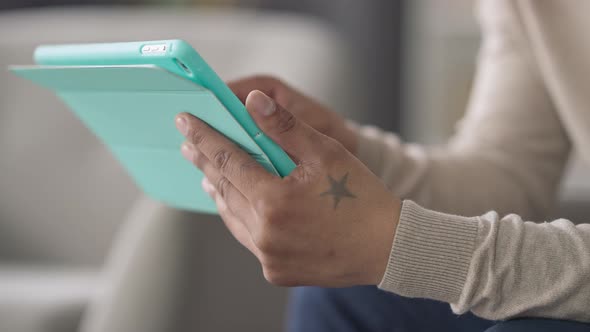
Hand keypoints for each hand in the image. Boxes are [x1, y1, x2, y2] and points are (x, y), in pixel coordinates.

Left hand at [175, 90, 400, 286]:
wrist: (389, 248)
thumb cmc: (362, 197)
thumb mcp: (326, 153)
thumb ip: (285, 126)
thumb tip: (252, 102)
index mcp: (274, 201)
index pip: (228, 160)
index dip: (205, 138)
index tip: (186, 122)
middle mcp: (264, 233)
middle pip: (225, 189)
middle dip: (205, 163)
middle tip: (189, 144)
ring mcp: (269, 257)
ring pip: (232, 217)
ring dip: (219, 192)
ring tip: (207, 174)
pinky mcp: (277, 271)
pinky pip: (248, 239)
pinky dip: (239, 218)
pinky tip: (237, 206)